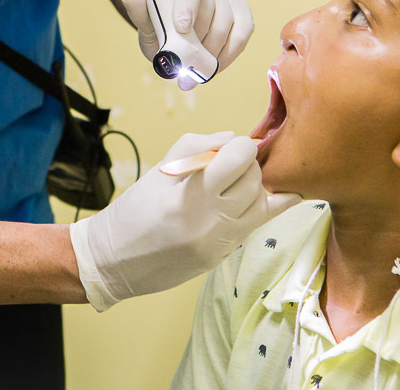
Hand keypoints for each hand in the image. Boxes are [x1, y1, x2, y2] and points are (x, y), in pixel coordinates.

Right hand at [69, 132, 301, 311]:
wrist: (114, 261)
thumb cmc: (134, 211)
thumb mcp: (158, 171)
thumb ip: (196, 147)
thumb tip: (231, 138)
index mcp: (190, 194)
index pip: (238, 158)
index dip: (239, 145)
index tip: (228, 148)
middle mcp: (209, 221)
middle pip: (253, 179)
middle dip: (247, 164)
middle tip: (230, 164)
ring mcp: (219, 243)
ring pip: (261, 203)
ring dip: (255, 186)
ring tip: (235, 183)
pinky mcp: (221, 257)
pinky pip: (258, 227)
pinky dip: (271, 208)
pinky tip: (286, 195)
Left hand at [118, 0, 253, 89]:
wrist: (174, 35)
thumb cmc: (160, 25)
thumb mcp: (146, 22)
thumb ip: (139, 10)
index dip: (188, 3)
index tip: (181, 28)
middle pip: (212, 4)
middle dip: (201, 37)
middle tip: (187, 62)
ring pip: (228, 20)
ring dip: (213, 49)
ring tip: (198, 68)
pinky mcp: (241, 12)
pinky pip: (243, 31)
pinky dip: (230, 52)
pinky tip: (215, 66)